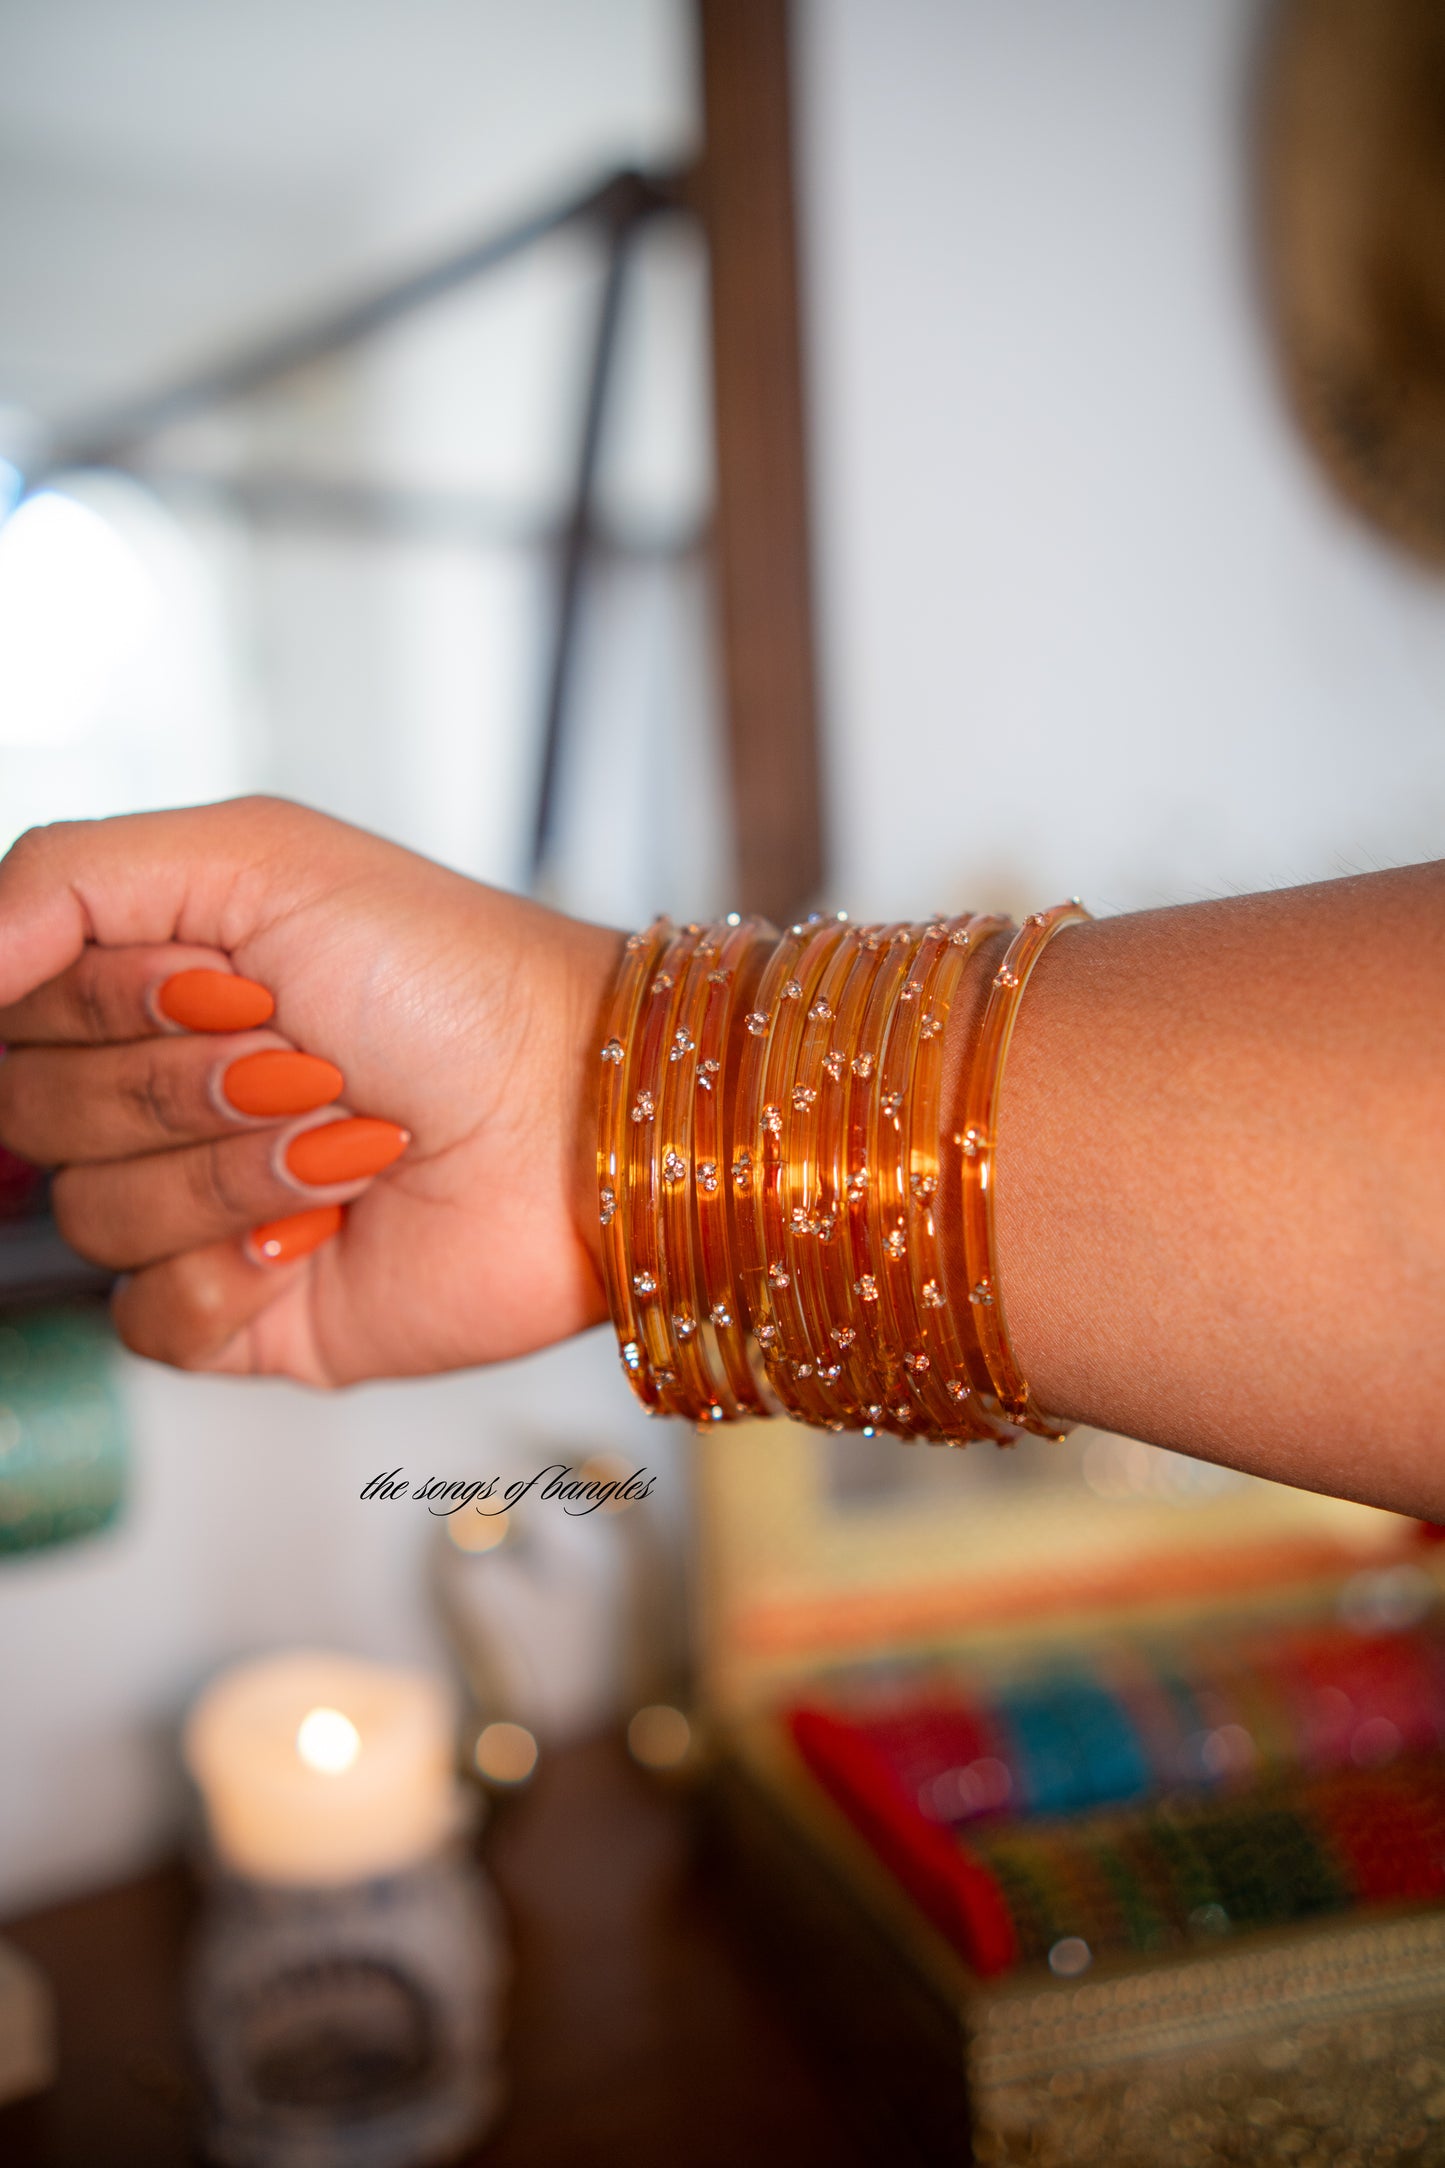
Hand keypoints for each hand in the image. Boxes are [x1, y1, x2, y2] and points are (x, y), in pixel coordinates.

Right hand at [0, 798, 620, 1383]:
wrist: (580, 1114)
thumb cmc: (451, 974)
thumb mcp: (255, 858)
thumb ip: (63, 881)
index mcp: (154, 977)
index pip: (16, 1004)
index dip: (104, 1001)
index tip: (214, 981)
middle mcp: (165, 1087)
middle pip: (33, 1113)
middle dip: (178, 1080)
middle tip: (303, 1055)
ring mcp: (201, 1205)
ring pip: (92, 1215)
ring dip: (231, 1169)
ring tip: (346, 1132)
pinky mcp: (248, 1313)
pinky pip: (149, 1319)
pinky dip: (240, 1267)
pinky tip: (330, 1224)